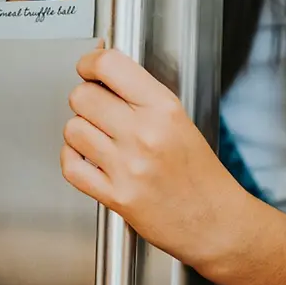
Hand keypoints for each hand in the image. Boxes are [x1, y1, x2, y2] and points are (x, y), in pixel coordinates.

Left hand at [61, 48, 242, 267]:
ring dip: (80, 131)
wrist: (214, 222)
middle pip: (83, 96)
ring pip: (73, 129)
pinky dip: (72, 159)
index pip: (110, 66)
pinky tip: (88, 159)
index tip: (89, 68)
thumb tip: (104, 70)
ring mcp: (128, 166)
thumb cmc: (200, 174)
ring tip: (98, 138)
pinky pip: (71, 166)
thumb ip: (142, 96)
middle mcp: (145, 134)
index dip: (90, 62)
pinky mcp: (116, 196)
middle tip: (96, 108)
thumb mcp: (180, 120)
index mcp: (164, 109)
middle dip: (85, 99)